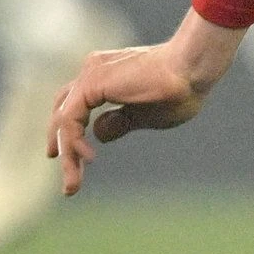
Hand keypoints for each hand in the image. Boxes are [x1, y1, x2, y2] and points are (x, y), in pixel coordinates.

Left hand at [46, 13, 243, 192]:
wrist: (192, 69)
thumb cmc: (180, 89)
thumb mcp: (144, 115)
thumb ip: (121, 122)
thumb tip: (99, 134)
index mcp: (105, 75)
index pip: (74, 103)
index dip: (67, 128)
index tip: (66, 155)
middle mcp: (92, 71)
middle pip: (64, 112)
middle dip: (62, 144)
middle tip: (64, 175)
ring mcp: (89, 75)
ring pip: (65, 120)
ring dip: (68, 154)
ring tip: (73, 185)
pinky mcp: (91, 83)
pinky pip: (70, 119)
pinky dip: (74, 142)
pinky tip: (88, 160)